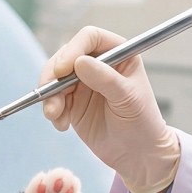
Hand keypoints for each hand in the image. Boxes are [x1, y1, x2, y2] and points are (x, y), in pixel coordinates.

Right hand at [40, 26, 179, 192]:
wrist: (137, 154)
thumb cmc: (142, 123)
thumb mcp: (128, 99)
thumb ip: (105, 79)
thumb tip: (79, 62)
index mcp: (118, 54)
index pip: (90, 38)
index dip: (73, 49)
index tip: (63, 70)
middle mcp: (98, 64)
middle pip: (65, 56)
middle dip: (53, 76)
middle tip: (49, 96)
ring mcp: (82, 83)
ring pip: (54, 79)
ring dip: (49, 97)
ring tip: (55, 116)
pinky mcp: (71, 102)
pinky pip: (52, 99)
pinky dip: (51, 111)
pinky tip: (62, 125)